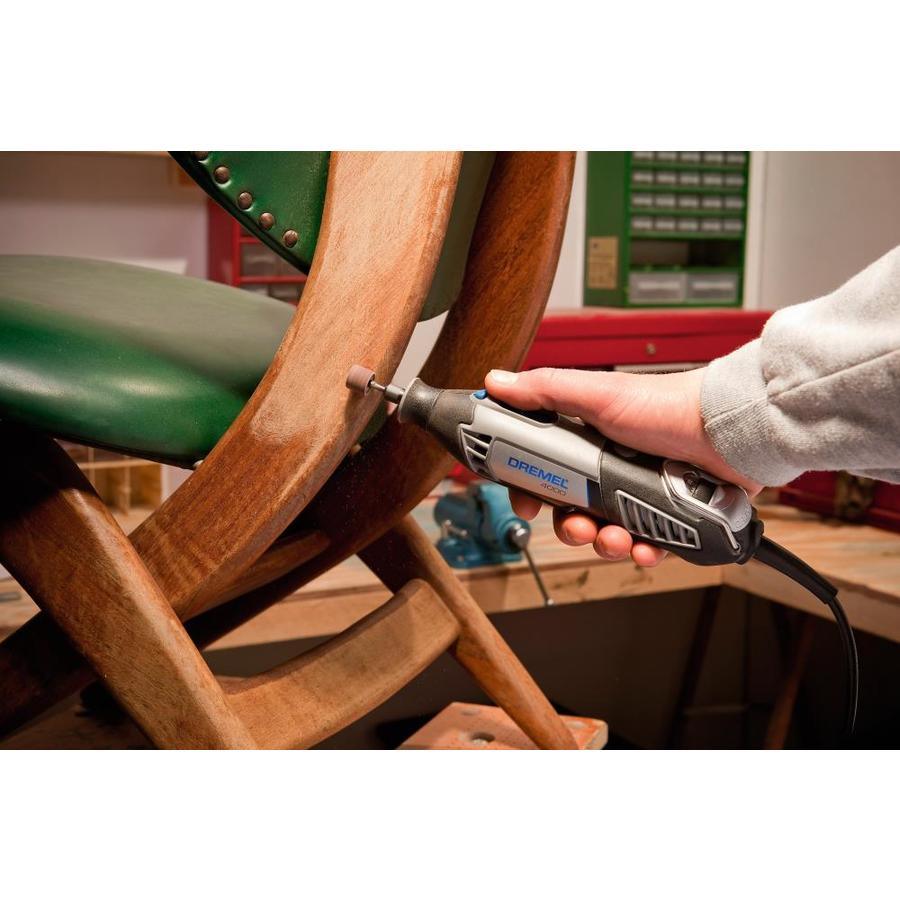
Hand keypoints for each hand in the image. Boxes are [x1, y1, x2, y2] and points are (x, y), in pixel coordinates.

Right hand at [485, 366, 761, 566]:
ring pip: (605, 535)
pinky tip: (646, 548)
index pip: (544, 472)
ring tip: (617, 539)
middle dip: (569, 527)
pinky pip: (645, 547)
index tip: (525, 503)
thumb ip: (546, 390)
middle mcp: (610, 470)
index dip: (530, 490)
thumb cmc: (668, 406)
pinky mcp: (668, 518)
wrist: (728, 432)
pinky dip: (642, 552)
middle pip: (571, 512)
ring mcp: (639, 495)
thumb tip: (498, 382)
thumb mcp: (598, 395)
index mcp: (587, 442)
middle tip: (578, 527)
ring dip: (603, 544)